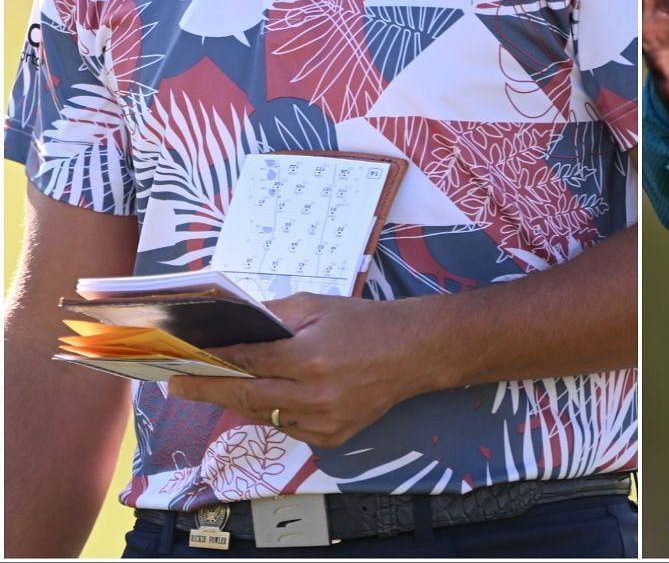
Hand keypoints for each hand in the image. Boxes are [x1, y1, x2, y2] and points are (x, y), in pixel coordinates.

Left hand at [167, 294, 433, 448]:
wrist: (413, 352)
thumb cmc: (364, 322)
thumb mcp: (317, 306)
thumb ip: (272, 316)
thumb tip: (231, 326)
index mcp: (310, 356)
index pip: (247, 361)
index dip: (212, 360)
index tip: (183, 361)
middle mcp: (314, 394)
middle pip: (244, 396)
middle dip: (206, 389)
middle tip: (178, 385)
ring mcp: (323, 421)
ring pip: (262, 416)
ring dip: (237, 401)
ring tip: (218, 388)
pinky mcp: (331, 438)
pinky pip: (286, 428)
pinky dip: (271, 413)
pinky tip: (266, 397)